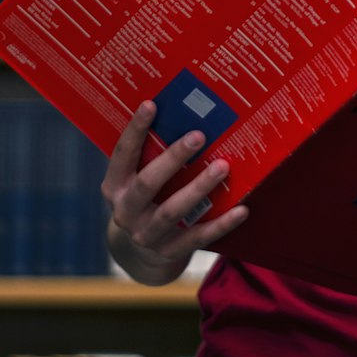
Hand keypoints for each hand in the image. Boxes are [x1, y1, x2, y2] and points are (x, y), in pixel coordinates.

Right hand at [102, 100, 247, 285]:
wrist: (139, 252)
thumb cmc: (146, 197)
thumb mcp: (136, 177)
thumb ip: (151, 154)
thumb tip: (183, 111)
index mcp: (114, 186)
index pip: (123, 154)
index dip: (135, 130)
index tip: (151, 104)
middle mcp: (126, 211)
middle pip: (149, 183)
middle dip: (174, 158)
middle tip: (199, 135)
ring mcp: (146, 234)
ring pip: (173, 210)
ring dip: (199, 187)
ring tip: (223, 166)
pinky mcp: (169, 251)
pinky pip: (197, 237)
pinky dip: (221, 224)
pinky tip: (242, 209)